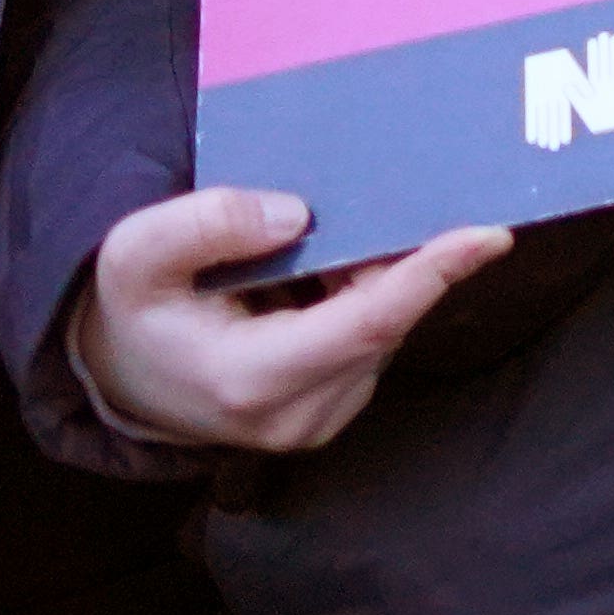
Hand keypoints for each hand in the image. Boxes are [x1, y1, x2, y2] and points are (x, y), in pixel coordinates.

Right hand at [72, 188, 506, 455]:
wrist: (124, 376)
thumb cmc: (134, 309)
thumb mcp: (137, 252)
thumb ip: (207, 224)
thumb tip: (299, 214)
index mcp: (250, 381)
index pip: (366, 324)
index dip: (432, 275)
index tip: (489, 234)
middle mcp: (296, 415)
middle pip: (386, 321)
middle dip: (403, 258)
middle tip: (398, 193)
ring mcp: (319, 420)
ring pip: (386, 329)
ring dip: (380, 275)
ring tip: (338, 233)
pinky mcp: (332, 410)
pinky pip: (375, 340)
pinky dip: (368, 296)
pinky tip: (333, 267)